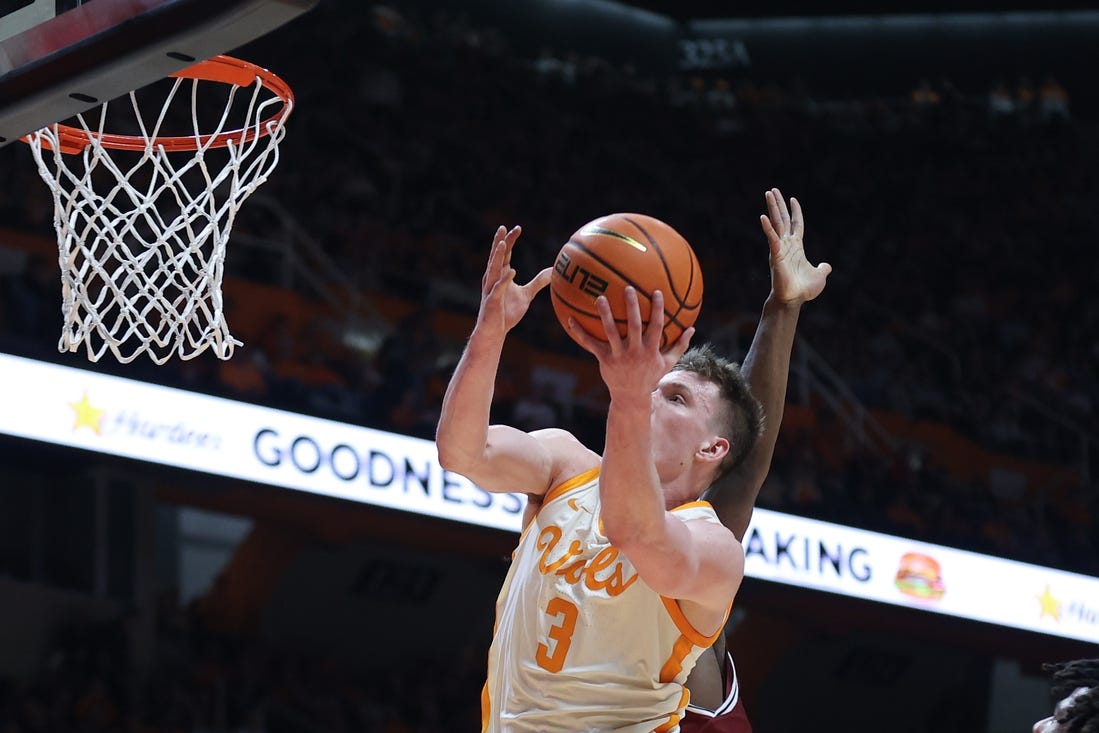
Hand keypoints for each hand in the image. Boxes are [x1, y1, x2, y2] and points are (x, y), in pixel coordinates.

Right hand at [477, 225, 551, 337]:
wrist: (495, 331)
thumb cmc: (507, 313)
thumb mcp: (527, 295)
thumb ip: (538, 282)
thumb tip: (552, 271)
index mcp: (501, 274)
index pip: (505, 254)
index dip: (510, 240)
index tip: (517, 228)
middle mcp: (493, 278)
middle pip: (497, 256)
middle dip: (500, 242)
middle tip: (503, 227)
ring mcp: (491, 289)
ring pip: (493, 269)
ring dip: (498, 256)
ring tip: (503, 243)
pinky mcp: (492, 301)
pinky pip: (498, 288)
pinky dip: (504, 279)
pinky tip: (511, 271)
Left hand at [568, 287, 693, 400]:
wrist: (631, 397)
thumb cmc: (650, 376)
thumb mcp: (667, 363)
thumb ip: (679, 345)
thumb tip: (692, 328)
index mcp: (650, 350)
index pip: (656, 327)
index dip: (657, 310)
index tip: (656, 292)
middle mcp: (635, 351)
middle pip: (634, 326)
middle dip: (632, 307)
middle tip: (628, 288)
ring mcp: (618, 355)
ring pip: (610, 332)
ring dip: (605, 314)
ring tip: (601, 298)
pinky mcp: (604, 359)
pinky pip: (590, 344)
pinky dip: (580, 332)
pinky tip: (570, 320)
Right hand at [760, 188, 831, 304]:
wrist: (793, 299)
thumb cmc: (803, 290)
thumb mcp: (819, 275)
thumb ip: (823, 268)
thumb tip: (827, 265)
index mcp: (797, 247)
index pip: (795, 224)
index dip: (795, 212)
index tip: (792, 199)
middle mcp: (787, 244)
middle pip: (782, 219)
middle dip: (778, 204)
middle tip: (772, 190)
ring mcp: (780, 248)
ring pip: (776, 223)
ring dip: (772, 208)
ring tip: (768, 193)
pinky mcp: (775, 254)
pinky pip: (771, 238)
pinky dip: (768, 228)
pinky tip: (763, 217)